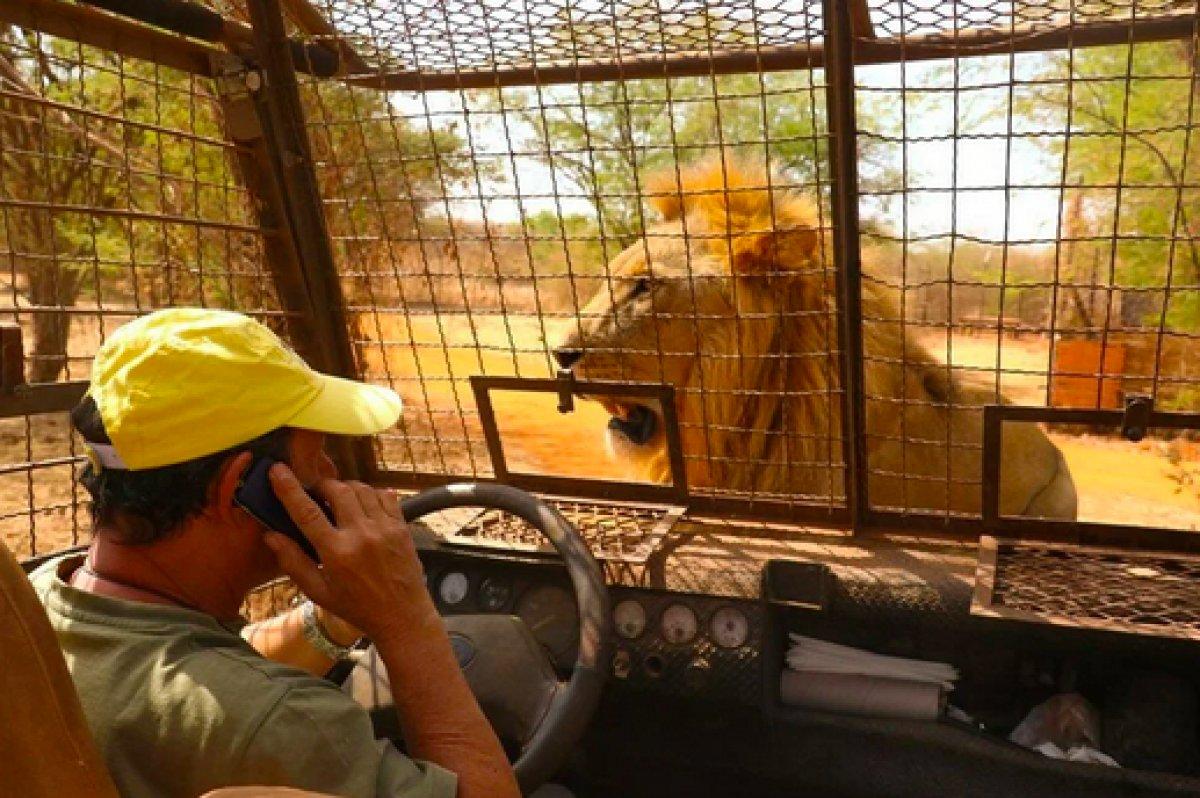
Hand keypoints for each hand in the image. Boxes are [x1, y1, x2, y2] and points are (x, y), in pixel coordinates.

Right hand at [263, 464, 436, 642]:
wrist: (402, 615)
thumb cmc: (356, 607)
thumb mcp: (318, 592)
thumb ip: (293, 562)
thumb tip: (270, 536)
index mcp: (336, 553)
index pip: (307, 512)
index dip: (289, 488)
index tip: (278, 470)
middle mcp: (361, 535)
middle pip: (337, 491)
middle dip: (322, 486)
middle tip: (316, 494)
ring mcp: (385, 529)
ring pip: (361, 489)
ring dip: (346, 488)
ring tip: (339, 500)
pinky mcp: (401, 527)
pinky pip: (385, 496)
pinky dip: (371, 493)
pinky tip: (363, 505)